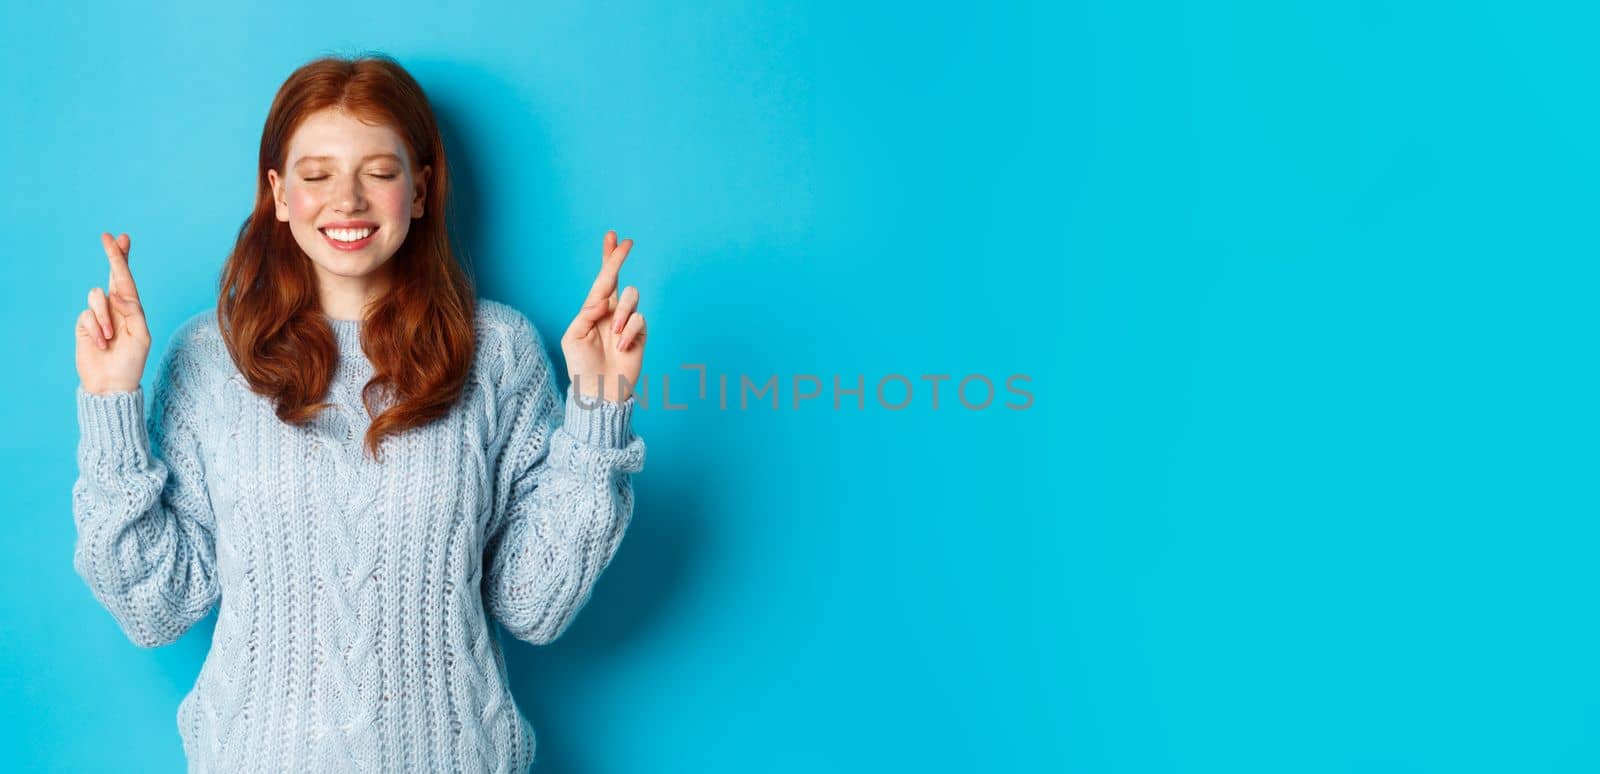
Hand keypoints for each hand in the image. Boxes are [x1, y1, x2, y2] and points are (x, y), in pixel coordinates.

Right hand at [75, 232, 152, 394]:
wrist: (111, 384)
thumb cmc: (131, 362)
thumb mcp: (141, 336)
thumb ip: (133, 312)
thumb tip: (117, 293)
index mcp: (132, 309)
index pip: (127, 280)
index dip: (124, 259)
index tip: (122, 237)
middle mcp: (115, 308)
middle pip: (112, 276)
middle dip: (113, 256)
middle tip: (109, 236)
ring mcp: (98, 315)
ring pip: (97, 296)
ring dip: (105, 318)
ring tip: (110, 338)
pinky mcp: (84, 325)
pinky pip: (86, 315)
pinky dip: (95, 329)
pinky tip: (101, 344)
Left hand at [561, 230, 645, 402]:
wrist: (600, 390)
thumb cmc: (581, 365)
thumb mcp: (573, 337)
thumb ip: (586, 314)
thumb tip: (604, 300)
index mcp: (593, 309)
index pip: (601, 279)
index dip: (608, 258)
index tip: (613, 237)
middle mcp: (611, 311)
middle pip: (618, 278)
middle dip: (619, 259)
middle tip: (627, 243)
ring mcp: (627, 322)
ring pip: (632, 298)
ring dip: (622, 314)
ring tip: (614, 335)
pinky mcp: (640, 334)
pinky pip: (639, 320)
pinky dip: (629, 333)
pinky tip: (622, 348)